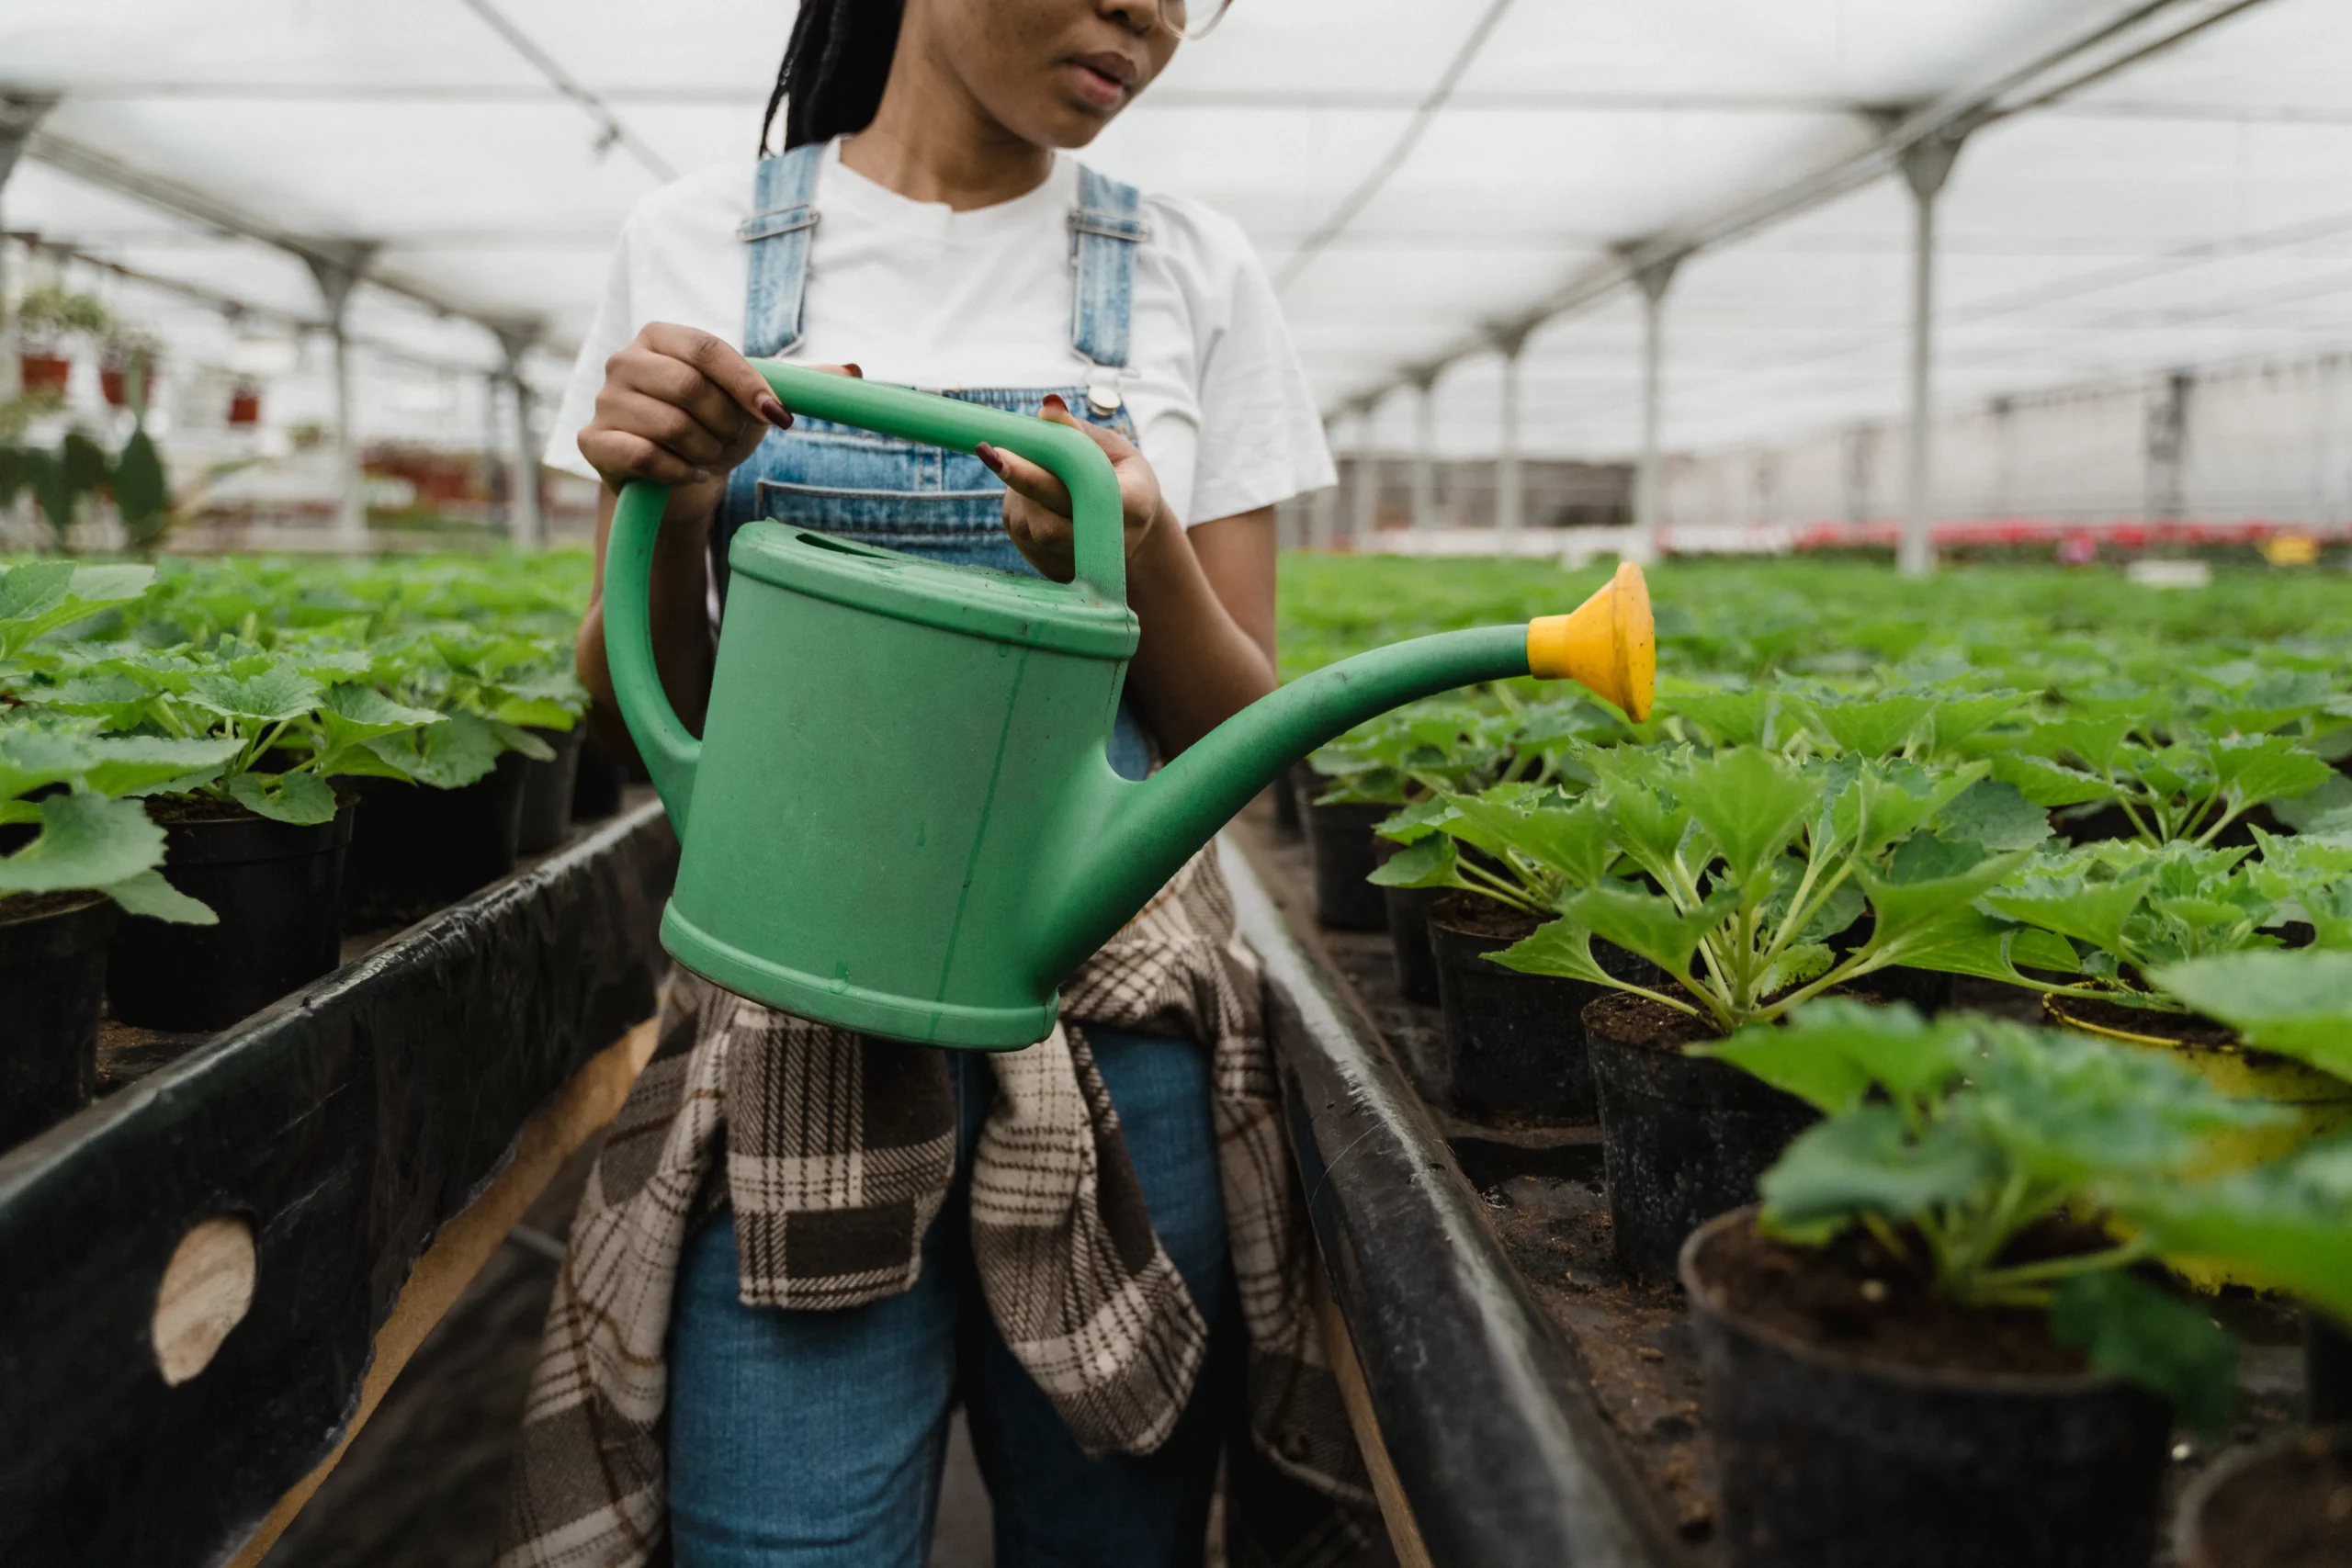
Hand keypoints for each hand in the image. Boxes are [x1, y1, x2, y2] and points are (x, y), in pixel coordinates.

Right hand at [577, 324, 862, 512]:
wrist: (677, 479)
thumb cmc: (716, 429)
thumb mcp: (756, 403)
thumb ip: (797, 385)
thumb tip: (855, 372)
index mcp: (663, 336)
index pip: (709, 350)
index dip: (748, 385)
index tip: (778, 417)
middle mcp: (625, 360)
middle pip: (689, 387)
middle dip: (725, 425)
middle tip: (730, 441)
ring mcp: (604, 400)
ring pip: (670, 425)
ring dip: (705, 451)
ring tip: (707, 456)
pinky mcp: (592, 441)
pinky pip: (645, 456)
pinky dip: (679, 472)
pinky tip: (687, 473)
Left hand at [978, 395, 1164, 581]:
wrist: (1131, 528)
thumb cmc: (1121, 476)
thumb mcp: (1110, 447)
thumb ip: (1077, 431)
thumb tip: (1047, 407)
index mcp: (1133, 506)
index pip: (1078, 494)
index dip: (1034, 477)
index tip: (998, 454)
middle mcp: (1109, 544)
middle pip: (1047, 523)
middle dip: (1017, 483)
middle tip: (990, 450)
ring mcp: (1081, 564)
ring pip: (1029, 527)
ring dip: (1021, 494)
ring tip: (1040, 472)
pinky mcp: (1057, 571)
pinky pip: (1023, 534)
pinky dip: (1023, 508)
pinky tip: (1040, 498)